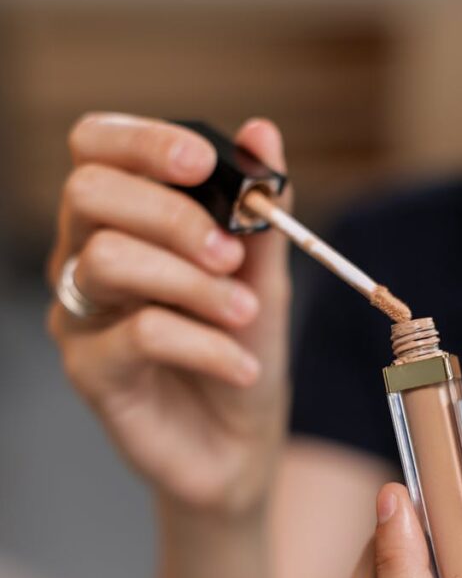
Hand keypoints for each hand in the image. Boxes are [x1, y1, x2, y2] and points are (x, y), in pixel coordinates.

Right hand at [47, 113, 291, 513]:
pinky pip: (137, 334)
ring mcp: (81, 314)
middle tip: (232, 255)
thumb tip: (263, 133)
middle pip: (90, 193)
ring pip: (109, 260)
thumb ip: (260, 214)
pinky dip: (204, 345)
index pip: (97, 148)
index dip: (143, 141)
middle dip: (172, 214)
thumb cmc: (243, 353)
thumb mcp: (263, 279)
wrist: (239, 444)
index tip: (205, 164)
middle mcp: (87, 257)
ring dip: (195, 283)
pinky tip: (243, 369)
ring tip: (247, 316)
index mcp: (124, 220)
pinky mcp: (90, 370)